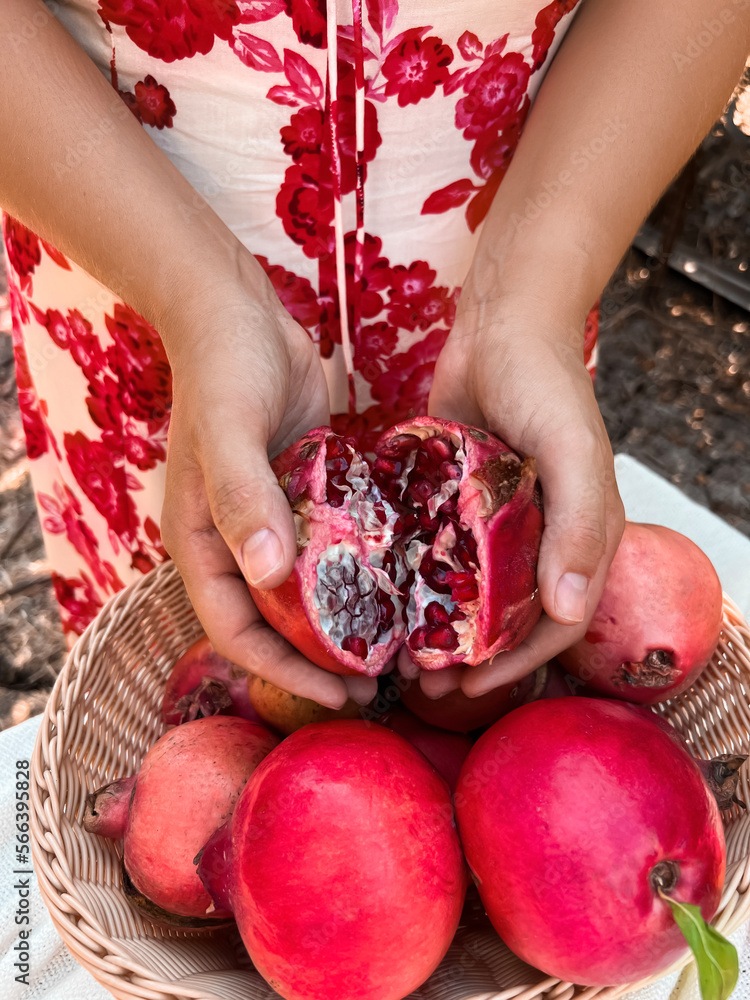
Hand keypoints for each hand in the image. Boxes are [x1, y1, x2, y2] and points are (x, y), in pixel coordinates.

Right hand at [159, 253, 376, 708]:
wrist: (239, 312)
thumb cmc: (224, 369)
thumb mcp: (230, 430)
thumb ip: (244, 497)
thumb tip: (267, 573)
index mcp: (204, 543)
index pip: (236, 632)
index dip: (282, 672)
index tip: (337, 693)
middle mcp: (236, 542)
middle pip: (273, 625)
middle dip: (318, 662)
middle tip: (376, 687)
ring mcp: (272, 521)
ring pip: (306, 594)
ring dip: (342, 626)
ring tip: (395, 650)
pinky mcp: (305, 496)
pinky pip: (331, 550)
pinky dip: (357, 576)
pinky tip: (401, 587)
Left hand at [406, 293, 623, 697]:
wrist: (502, 323)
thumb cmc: (545, 381)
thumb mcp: (570, 448)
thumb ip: (579, 523)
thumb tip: (570, 608)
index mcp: (581, 535)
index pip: (557, 622)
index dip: (518, 665)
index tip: (468, 689)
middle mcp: (541, 536)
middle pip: (511, 620)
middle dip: (473, 662)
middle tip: (423, 688)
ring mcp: (497, 520)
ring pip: (473, 595)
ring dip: (442, 632)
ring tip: (399, 658)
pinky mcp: (459, 500)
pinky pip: (443, 554)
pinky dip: (421, 585)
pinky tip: (387, 602)